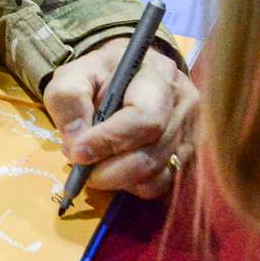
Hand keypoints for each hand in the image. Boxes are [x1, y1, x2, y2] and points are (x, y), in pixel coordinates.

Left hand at [43, 39, 198, 199]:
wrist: (127, 76)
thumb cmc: (100, 76)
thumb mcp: (73, 75)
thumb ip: (69, 101)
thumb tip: (77, 143)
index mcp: (159, 75)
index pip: (144, 118)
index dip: (109, 141)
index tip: (78, 153)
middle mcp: (184, 105)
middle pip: (151, 154)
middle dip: (109, 169)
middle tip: (79, 166)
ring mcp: (190, 134)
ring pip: (156, 175)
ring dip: (117, 179)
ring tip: (93, 162)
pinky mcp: (187, 159)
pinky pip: (160, 185)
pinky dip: (132, 185)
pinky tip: (114, 168)